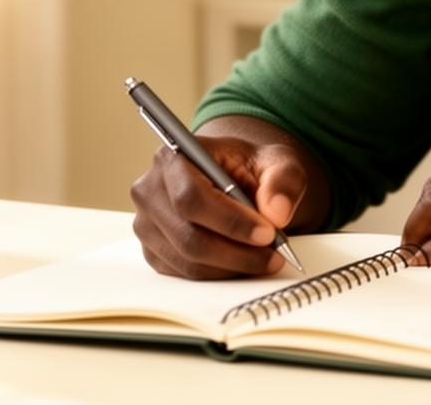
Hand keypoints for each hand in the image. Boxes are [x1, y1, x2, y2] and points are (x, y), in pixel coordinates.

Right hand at [129, 135, 308, 278]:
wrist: (233, 178)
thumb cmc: (249, 167)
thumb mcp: (277, 160)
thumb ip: (283, 180)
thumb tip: (277, 213)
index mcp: (173, 156)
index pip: (191, 197)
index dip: (230, 221)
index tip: (267, 234)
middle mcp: (150, 190)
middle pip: (188, 236)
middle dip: (237, 252)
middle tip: (274, 255)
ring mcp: (147, 224)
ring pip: (188, 261)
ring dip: (232, 267)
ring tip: (266, 259)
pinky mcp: (153, 250)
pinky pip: (185, 274)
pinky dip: (220, 274)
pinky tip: (244, 263)